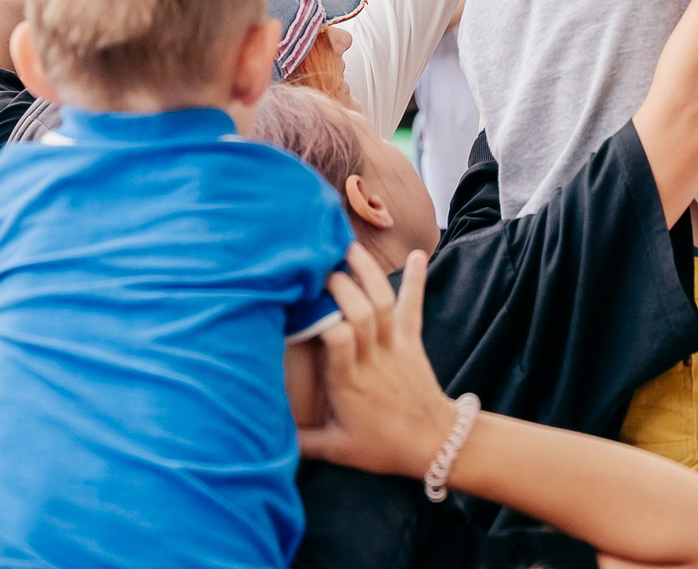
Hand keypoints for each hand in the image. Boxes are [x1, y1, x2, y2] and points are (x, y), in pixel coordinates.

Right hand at [295, 246, 459, 478]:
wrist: (434, 444)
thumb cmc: (383, 447)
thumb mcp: (338, 450)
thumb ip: (302, 442)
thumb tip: (264, 437)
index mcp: (349, 383)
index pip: (338, 341)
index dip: (323, 319)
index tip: (302, 304)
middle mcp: (372, 359)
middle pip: (360, 313)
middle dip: (340, 285)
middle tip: (318, 265)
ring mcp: (394, 347)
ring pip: (382, 303)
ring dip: (368, 272)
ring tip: (349, 247)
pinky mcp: (411, 341)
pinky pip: (412, 307)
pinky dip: (415, 280)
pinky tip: (417, 254)